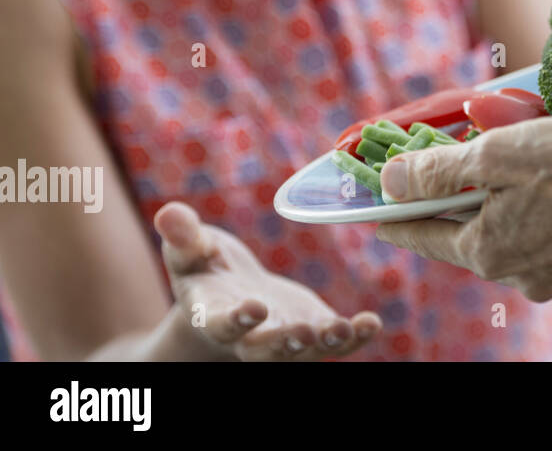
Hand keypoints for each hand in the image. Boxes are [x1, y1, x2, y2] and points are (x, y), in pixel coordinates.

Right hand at [156, 202, 381, 359]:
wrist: (231, 296)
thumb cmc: (206, 268)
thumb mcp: (190, 250)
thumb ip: (182, 237)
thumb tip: (168, 212)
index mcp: (213, 315)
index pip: (223, 324)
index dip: (237, 319)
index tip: (254, 308)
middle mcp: (250, 336)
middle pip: (264, 350)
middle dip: (284, 343)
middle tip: (302, 333)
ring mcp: (285, 337)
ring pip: (304, 351)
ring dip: (324, 342)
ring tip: (344, 329)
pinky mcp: (314, 329)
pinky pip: (335, 341)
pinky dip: (354, 336)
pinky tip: (371, 323)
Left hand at [375, 116, 551, 300]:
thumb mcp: (498, 154)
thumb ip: (439, 171)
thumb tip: (389, 181)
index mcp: (486, 250)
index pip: (422, 235)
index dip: (395, 216)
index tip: (374, 209)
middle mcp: (519, 275)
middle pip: (475, 236)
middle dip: (467, 204)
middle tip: (466, 168)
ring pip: (522, 238)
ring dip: (518, 208)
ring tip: (535, 171)